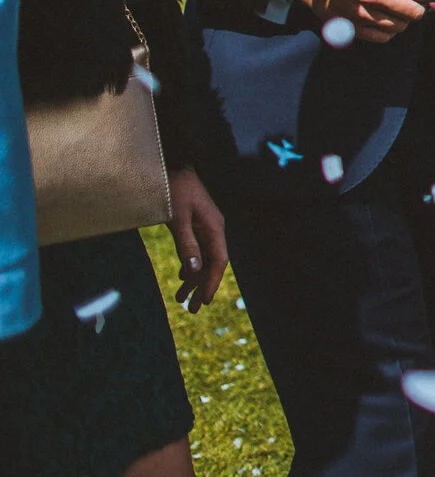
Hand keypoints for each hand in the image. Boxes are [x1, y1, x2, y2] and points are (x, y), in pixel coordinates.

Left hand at [167, 167, 228, 312]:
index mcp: (214, 228)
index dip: (211, 282)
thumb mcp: (177, 218)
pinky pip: (197, 251)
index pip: (218, 261)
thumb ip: (185, 244)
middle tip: (192, 310)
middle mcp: (213, 229)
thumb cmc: (174, 190)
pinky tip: (182, 276)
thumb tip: (192, 271)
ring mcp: (205, 227)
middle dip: (202, 287)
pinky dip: (190, 266)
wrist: (173, 167)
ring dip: (194, 279)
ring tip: (181, 299)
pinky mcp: (196, 225)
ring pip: (203, 259)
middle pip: (212, 264)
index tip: (203, 301)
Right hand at [288, 0, 434, 40]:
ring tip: (398, 8)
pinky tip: (386, 19)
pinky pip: (383, 38)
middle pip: (414, 12)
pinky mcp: (352, 27)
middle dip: (420, 7)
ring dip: (405, 19)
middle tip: (415, 1)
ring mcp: (361, 13)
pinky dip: (390, 31)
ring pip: (400, 27)